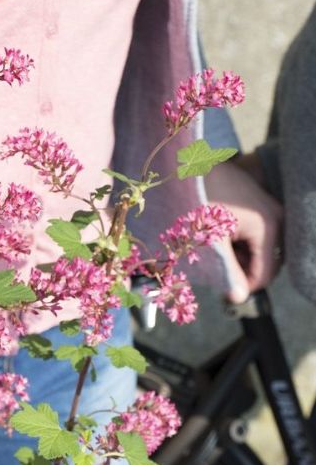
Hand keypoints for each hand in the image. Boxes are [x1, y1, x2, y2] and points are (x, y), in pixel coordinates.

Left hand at [205, 157, 283, 301]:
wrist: (189, 165)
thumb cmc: (198, 200)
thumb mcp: (211, 241)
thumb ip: (226, 271)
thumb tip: (239, 299)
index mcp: (268, 226)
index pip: (266, 274)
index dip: (243, 287)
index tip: (220, 290)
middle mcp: (276, 217)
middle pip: (266, 262)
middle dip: (241, 270)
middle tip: (214, 263)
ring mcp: (270, 209)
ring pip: (259, 250)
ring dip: (238, 257)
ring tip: (213, 246)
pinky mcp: (260, 206)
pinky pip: (256, 236)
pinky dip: (238, 243)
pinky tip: (219, 235)